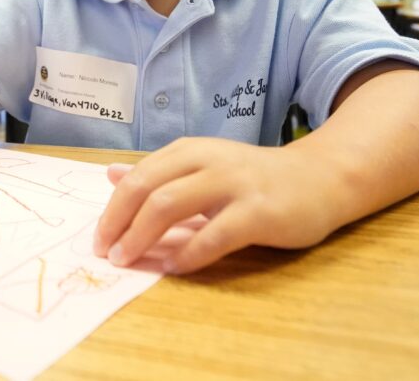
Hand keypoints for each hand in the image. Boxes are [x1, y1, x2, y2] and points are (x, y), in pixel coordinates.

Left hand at [93, 138, 339, 274]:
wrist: (319, 178)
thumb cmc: (254, 178)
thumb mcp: (203, 165)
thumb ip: (160, 172)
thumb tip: (111, 174)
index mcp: (190, 150)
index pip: (138, 177)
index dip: (112, 209)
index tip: (99, 238)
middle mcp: (208, 161)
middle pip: (148, 189)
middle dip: (119, 223)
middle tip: (106, 253)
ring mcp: (233, 185)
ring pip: (171, 205)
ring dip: (142, 238)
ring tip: (129, 261)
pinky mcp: (258, 212)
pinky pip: (213, 235)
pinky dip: (188, 254)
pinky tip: (175, 267)